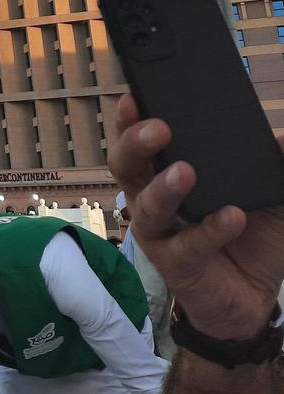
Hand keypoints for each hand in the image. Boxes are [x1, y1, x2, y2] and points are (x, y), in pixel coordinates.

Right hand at [111, 94, 283, 339]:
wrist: (253, 296)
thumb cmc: (248, 235)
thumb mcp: (268, 191)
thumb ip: (276, 163)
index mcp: (162, 173)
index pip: (136, 140)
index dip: (129, 119)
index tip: (134, 96)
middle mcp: (150, 199)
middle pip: (125, 166)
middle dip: (135, 144)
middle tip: (159, 128)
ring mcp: (160, 234)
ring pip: (148, 207)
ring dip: (164, 188)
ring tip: (186, 171)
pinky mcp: (177, 266)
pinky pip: (188, 246)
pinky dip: (210, 230)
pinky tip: (232, 216)